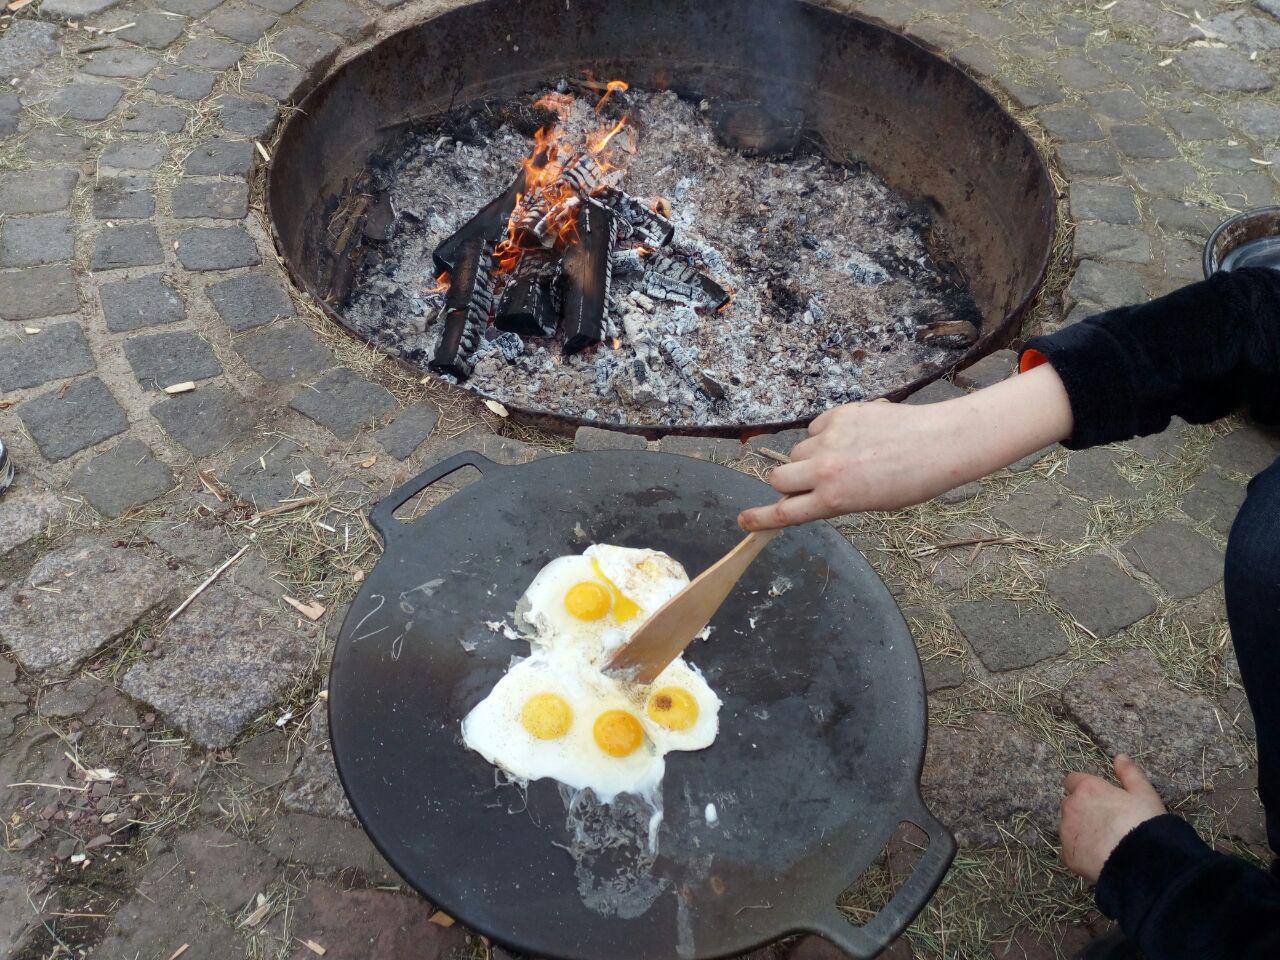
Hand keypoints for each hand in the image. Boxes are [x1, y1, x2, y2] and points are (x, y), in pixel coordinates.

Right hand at [738, 400, 975, 529]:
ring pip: (797, 450)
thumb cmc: (912, 481)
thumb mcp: (869, 503)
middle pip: (778, 478)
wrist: (939, 444)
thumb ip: (833, 499)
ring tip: (844, 456)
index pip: (784, 513)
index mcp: (834, 500)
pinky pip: (815, 428)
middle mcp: (825, 470)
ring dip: (809, 457)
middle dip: (785, 483)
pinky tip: (852, 437)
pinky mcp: (837, 415)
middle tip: (804, 483)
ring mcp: (829, 440)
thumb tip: (808, 493)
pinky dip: (825, 434)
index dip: (759, 519)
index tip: (744, 521)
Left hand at [1060, 754, 1166, 883]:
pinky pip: (1070, 851)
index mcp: (1086, 788)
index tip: (1099, 798)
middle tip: (1107, 823)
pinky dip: (1080, 852)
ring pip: (1068, 827)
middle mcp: (1070, 807)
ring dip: (1080, 830)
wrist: (1142, 862)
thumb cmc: (1144, 823)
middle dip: (1082, 810)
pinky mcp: (1067, 856)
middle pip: (1070, 804)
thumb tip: (1120, 757)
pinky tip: (1098, 858)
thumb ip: (1130, 773)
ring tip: (1104, 843)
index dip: (1085, 788)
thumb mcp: (1144, 794)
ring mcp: (1066, 832)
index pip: (1072, 780)